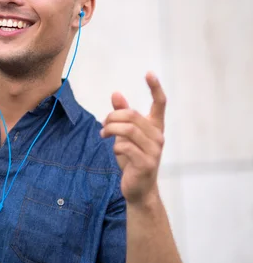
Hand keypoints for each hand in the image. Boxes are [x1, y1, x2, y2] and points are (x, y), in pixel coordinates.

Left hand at [100, 72, 165, 205]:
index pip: (160, 104)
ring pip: (128, 129)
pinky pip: (125, 146)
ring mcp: (154, 150)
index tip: (149, 73)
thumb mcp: (125, 136)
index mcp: (155, 128)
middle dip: (112, 117)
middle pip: (132, 115)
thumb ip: (122, 115)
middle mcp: (158, 136)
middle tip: (103, 125)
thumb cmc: (132, 159)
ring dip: (111, 129)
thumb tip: (116, 93)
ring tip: (104, 134)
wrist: (138, 189)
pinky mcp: (146, 162)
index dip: (155, 88)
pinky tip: (114, 151)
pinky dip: (115, 146)